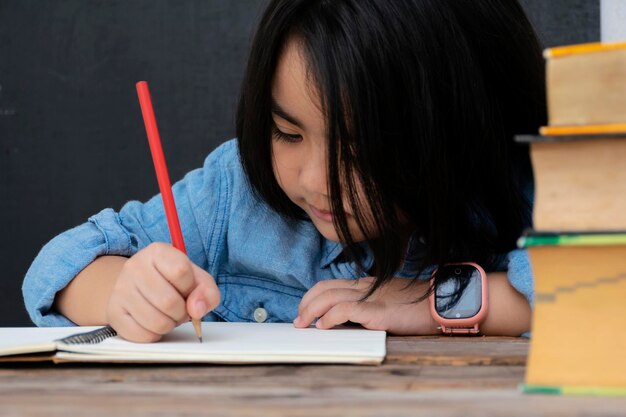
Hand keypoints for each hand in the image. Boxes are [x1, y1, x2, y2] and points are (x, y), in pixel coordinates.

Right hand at [106, 242, 219, 341]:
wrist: (138, 287)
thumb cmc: (172, 282)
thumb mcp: (196, 279)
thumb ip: (207, 292)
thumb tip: (197, 310)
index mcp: (157, 252)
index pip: (180, 271)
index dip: (190, 288)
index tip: (187, 290)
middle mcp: (134, 267)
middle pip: (168, 302)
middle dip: (182, 313)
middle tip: (180, 309)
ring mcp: (120, 290)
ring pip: (156, 322)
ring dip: (170, 325)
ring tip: (168, 316)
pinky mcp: (113, 313)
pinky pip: (142, 335)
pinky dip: (155, 334)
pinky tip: (154, 323)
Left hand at [294, 277, 437, 334]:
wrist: (439, 303)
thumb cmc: (416, 306)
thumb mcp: (386, 303)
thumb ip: (367, 306)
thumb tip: (345, 320)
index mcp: (365, 285)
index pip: (329, 285)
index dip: (312, 297)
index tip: (304, 312)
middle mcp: (364, 287)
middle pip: (324, 288)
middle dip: (306, 304)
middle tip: (299, 321)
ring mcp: (370, 296)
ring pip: (329, 296)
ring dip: (312, 311)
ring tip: (304, 324)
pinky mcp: (377, 310)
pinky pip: (346, 309)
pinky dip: (330, 317)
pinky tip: (324, 326)